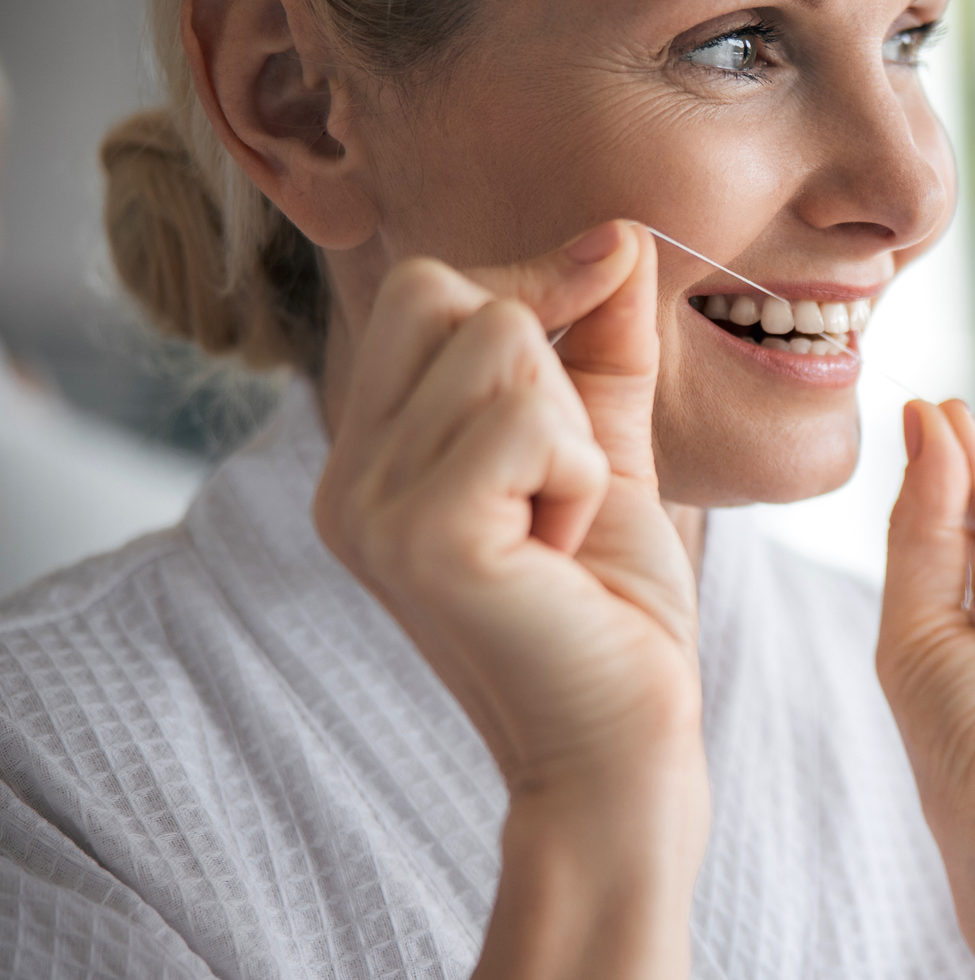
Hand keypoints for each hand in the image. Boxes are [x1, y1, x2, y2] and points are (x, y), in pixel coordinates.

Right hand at [314, 221, 703, 808]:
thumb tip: (616, 233)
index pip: (431, 287)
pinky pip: (532, 418)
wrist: (624, 746)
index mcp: (371, 454)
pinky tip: (559, 553)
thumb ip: (599, 346)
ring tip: (558, 531)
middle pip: (455, 296)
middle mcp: (346, 478)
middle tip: (559, 488)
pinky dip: (580, 476)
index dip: (532, 294)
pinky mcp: (421, 536)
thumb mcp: (605, 450)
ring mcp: (368, 507)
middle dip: (550, 371)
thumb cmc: (614, 612)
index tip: (592, 346)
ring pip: (505, 347)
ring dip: (574, 439)